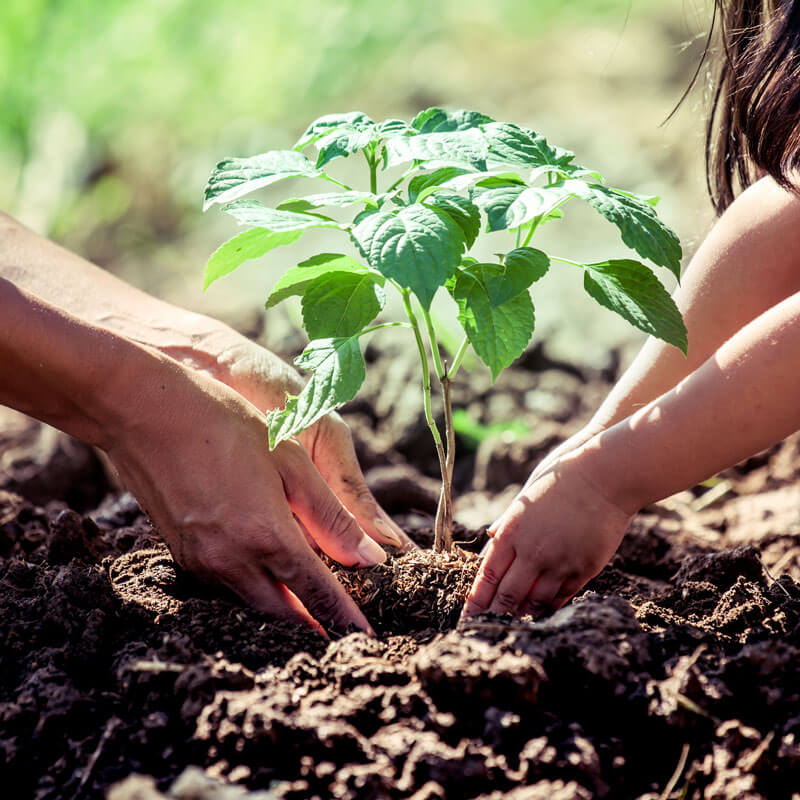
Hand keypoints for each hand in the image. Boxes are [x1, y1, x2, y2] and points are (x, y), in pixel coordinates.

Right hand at [104, 345, 395, 634]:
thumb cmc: (226, 426)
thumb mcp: (291, 462)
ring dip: (283, 608)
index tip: (365, 636)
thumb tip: (370, 557)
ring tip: (311, 606)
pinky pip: (227, 585)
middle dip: (313, 621)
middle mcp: (231, 560)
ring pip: (252, 601)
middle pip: (283, 610)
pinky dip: (254, 589)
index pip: (316, 593)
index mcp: (266, 536)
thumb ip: (331, 516)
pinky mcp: (182, 554)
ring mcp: (201, 561)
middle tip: (340, 625)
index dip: (344, 617)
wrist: (145, 413)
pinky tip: (268, 574)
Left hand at [463, 447, 631, 617]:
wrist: (602, 476)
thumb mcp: (525, 499)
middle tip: (486, 629)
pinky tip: (544, 612)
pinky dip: (551, 606)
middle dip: (495, 614)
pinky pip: (563, 596)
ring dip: (523, 614)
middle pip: (508, 595)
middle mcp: (532, 551)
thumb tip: (492, 539)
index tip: (468, 615)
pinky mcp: (584, 567)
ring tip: (514, 624)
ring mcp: (559, 562)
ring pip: (535, 601)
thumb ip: (508, 524)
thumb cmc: (560, 480)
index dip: (477, 599)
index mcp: (512, 532)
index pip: (487, 575)